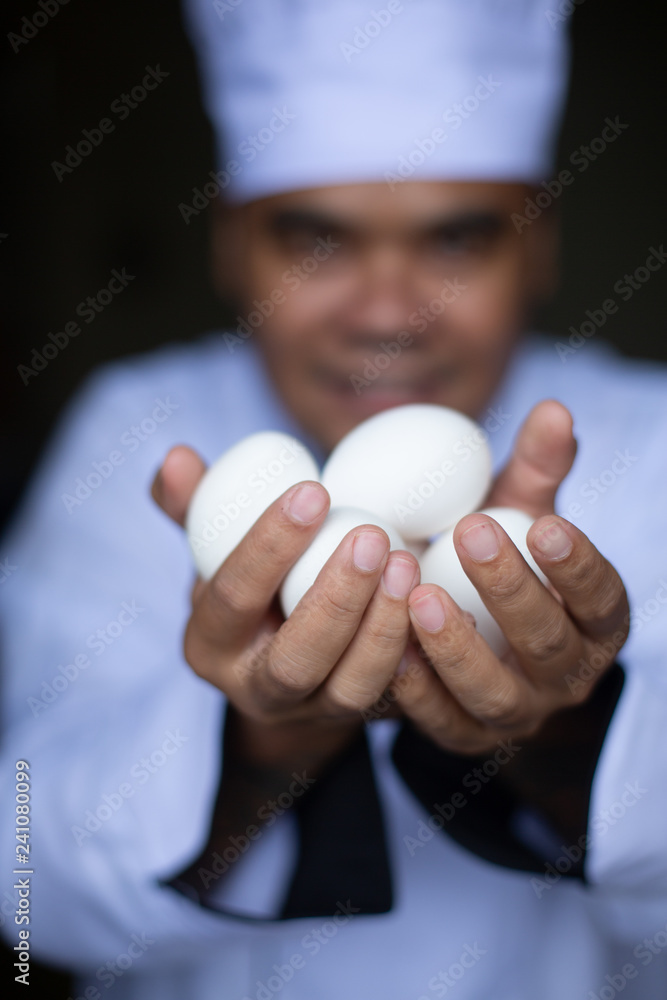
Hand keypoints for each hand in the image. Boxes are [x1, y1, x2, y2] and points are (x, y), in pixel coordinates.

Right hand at [151, 446, 418, 767]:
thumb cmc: (252, 582)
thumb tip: (177, 456)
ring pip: (351, 689)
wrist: (285, 651)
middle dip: (336, 599)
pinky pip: (398, 698)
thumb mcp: (216, 547)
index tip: (314, 491)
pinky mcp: (362, 718)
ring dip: (384, 627)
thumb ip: (196, 502)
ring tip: (408, 563)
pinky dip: (422, 653)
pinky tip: (446, 606)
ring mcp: (313, 713)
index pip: (232, 598)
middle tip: (372, 535)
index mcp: (209, 644)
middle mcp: (256, 691)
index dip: (269, 546)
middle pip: (294, 660)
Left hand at [390, 400, 629, 754]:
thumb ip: (537, 469)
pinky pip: (443, 723)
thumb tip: (553, 409)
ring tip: (417, 594)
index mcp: (594, 622)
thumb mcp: (520, 512)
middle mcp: (565, 675)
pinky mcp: (465, 734)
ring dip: (458, 647)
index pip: (603, 599)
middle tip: (469, 533)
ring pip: (496, 695)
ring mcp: (517, 712)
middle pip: (549, 645)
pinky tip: (388, 647)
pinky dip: (416, 689)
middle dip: (511, 591)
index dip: (579, 567)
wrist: (464, 622)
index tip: (545, 524)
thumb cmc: (499, 557)